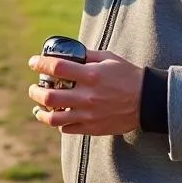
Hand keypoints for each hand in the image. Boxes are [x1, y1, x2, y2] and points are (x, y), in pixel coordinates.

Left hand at [27, 49, 143, 135]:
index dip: (41, 64)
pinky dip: (58, 123)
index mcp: (91, 76)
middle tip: (34, 87)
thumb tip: (69, 53)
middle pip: (49, 96)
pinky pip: (67, 129)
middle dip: (36, 91)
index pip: (57, 68)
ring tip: (38, 107)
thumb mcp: (109, 58)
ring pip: (54, 118)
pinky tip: (57, 116)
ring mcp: (88, 115)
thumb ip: (88, 56)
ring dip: (41, 112)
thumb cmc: (128, 76)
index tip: (33, 62)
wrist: (147, 101)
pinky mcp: (92, 128)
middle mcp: (87, 96)